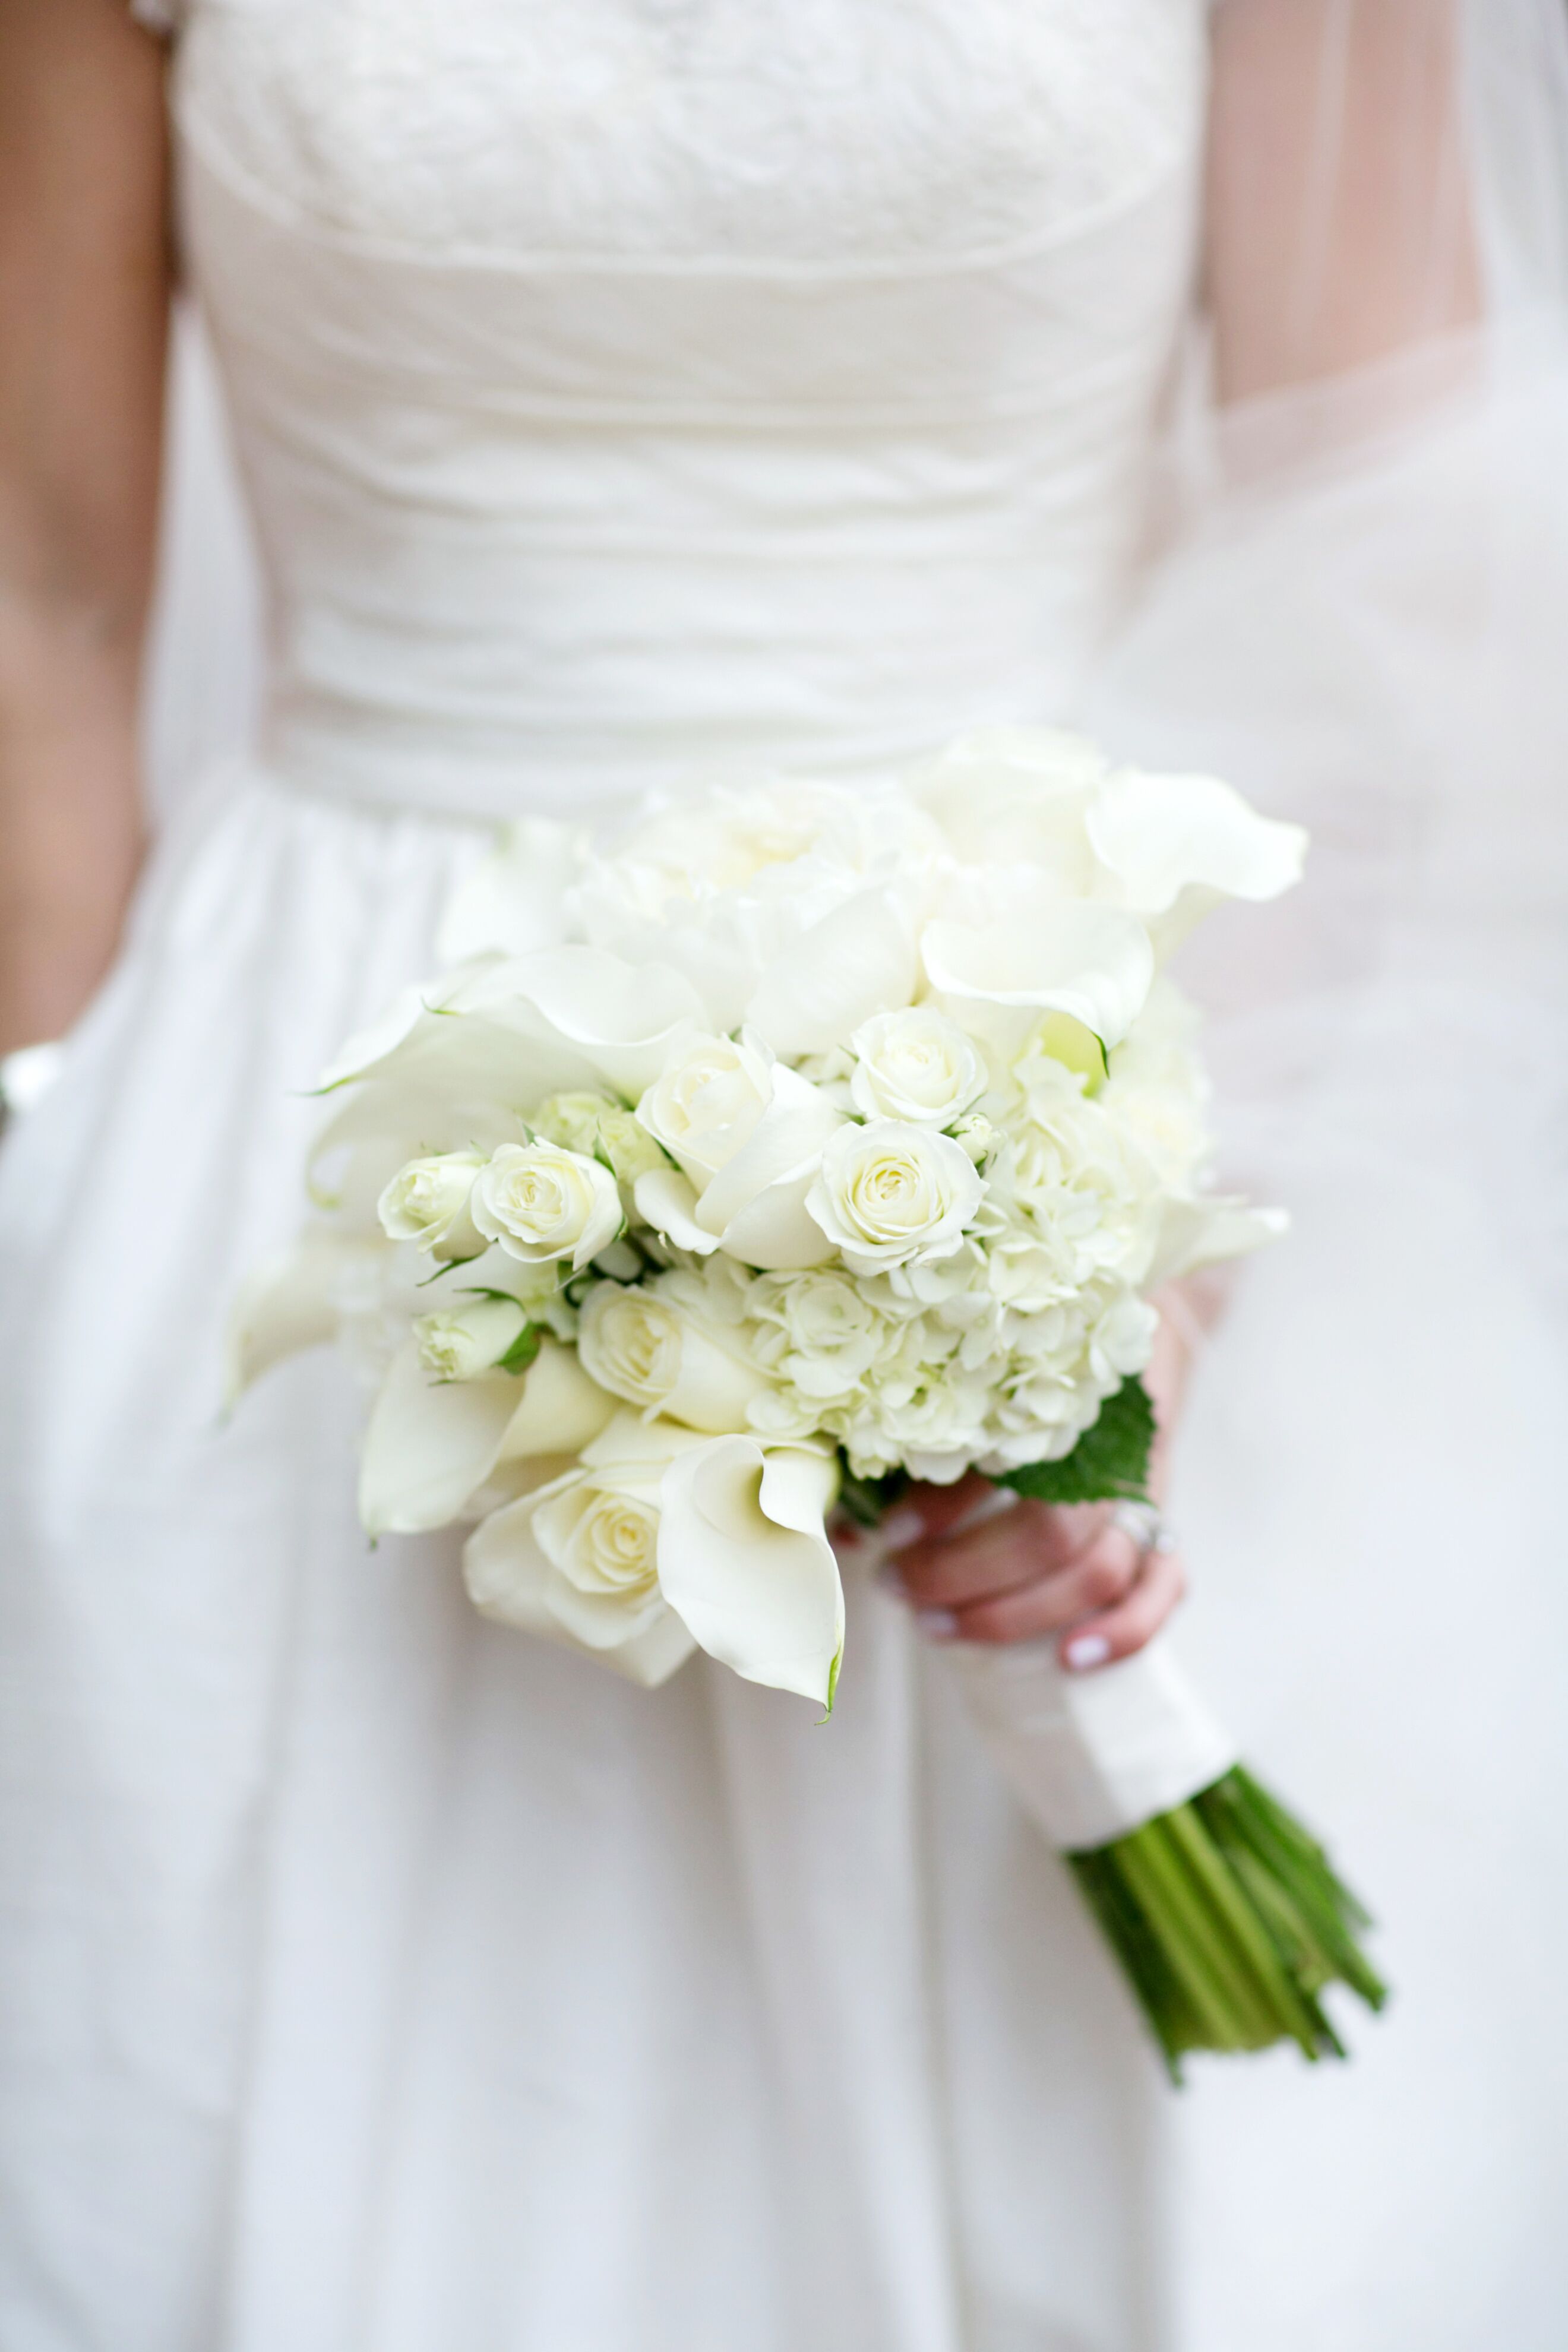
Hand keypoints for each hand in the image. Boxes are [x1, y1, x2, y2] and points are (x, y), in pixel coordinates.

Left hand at [873, 1293, 1206, 1671]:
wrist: (1138, 1340)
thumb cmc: (1026, 1377)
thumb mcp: (966, 1399)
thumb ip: (909, 1456)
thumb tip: (842, 1529)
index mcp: (1052, 1405)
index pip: (998, 1463)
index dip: (939, 1507)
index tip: (887, 1531)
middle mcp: (1102, 1450)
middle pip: (1047, 1534)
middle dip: (965, 1574)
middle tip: (897, 1586)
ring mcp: (1140, 1493)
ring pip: (1098, 1570)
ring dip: (1016, 1614)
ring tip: (938, 1628)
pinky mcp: (1163, 1526)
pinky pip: (1164, 1585)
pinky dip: (1124, 1629)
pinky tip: (1069, 1660)